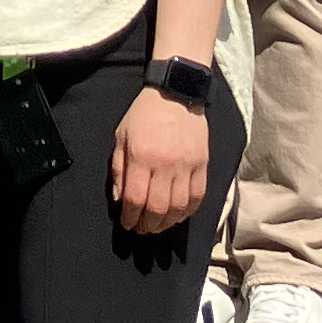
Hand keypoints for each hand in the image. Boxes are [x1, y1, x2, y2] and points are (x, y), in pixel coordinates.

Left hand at [112, 88, 210, 237]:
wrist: (176, 93)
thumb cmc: (144, 114)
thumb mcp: (121, 137)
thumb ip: (118, 169)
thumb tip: (120, 200)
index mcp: (141, 157)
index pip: (136, 199)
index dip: (131, 217)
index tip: (128, 224)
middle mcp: (165, 164)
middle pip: (158, 208)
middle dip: (148, 225)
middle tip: (142, 229)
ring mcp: (187, 165)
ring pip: (179, 207)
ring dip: (167, 223)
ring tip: (158, 225)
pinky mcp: (202, 164)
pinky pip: (198, 197)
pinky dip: (188, 212)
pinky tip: (178, 216)